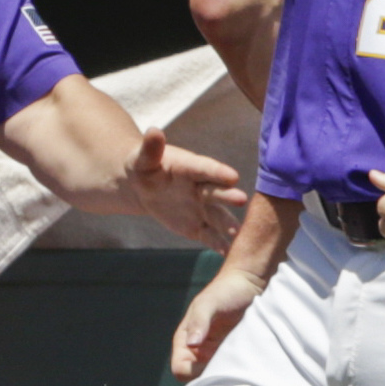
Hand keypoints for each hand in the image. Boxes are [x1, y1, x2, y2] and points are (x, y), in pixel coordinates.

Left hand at [124, 125, 246, 244]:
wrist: (143, 187)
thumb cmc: (145, 167)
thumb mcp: (143, 159)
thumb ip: (151, 149)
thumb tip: (154, 131)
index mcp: (191, 167)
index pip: (205, 168)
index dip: (217, 172)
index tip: (232, 176)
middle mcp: (202, 187)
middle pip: (216, 192)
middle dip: (228, 196)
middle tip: (241, 199)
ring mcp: (202, 208)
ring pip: (218, 217)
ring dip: (228, 225)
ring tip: (238, 233)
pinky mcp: (197, 226)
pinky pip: (209, 236)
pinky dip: (219, 245)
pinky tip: (229, 253)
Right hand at [172, 263, 265, 379]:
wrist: (251, 282)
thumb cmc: (226, 290)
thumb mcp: (210, 302)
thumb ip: (199, 321)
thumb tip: (192, 344)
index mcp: (185, 341)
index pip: (181, 370)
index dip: (193, 372)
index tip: (212, 362)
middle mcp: (199, 352)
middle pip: (199, 380)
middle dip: (212, 377)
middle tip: (230, 364)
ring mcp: (217, 355)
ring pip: (217, 378)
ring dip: (226, 374)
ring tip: (240, 360)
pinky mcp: (235, 355)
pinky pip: (233, 372)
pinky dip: (238, 371)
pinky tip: (248, 360)